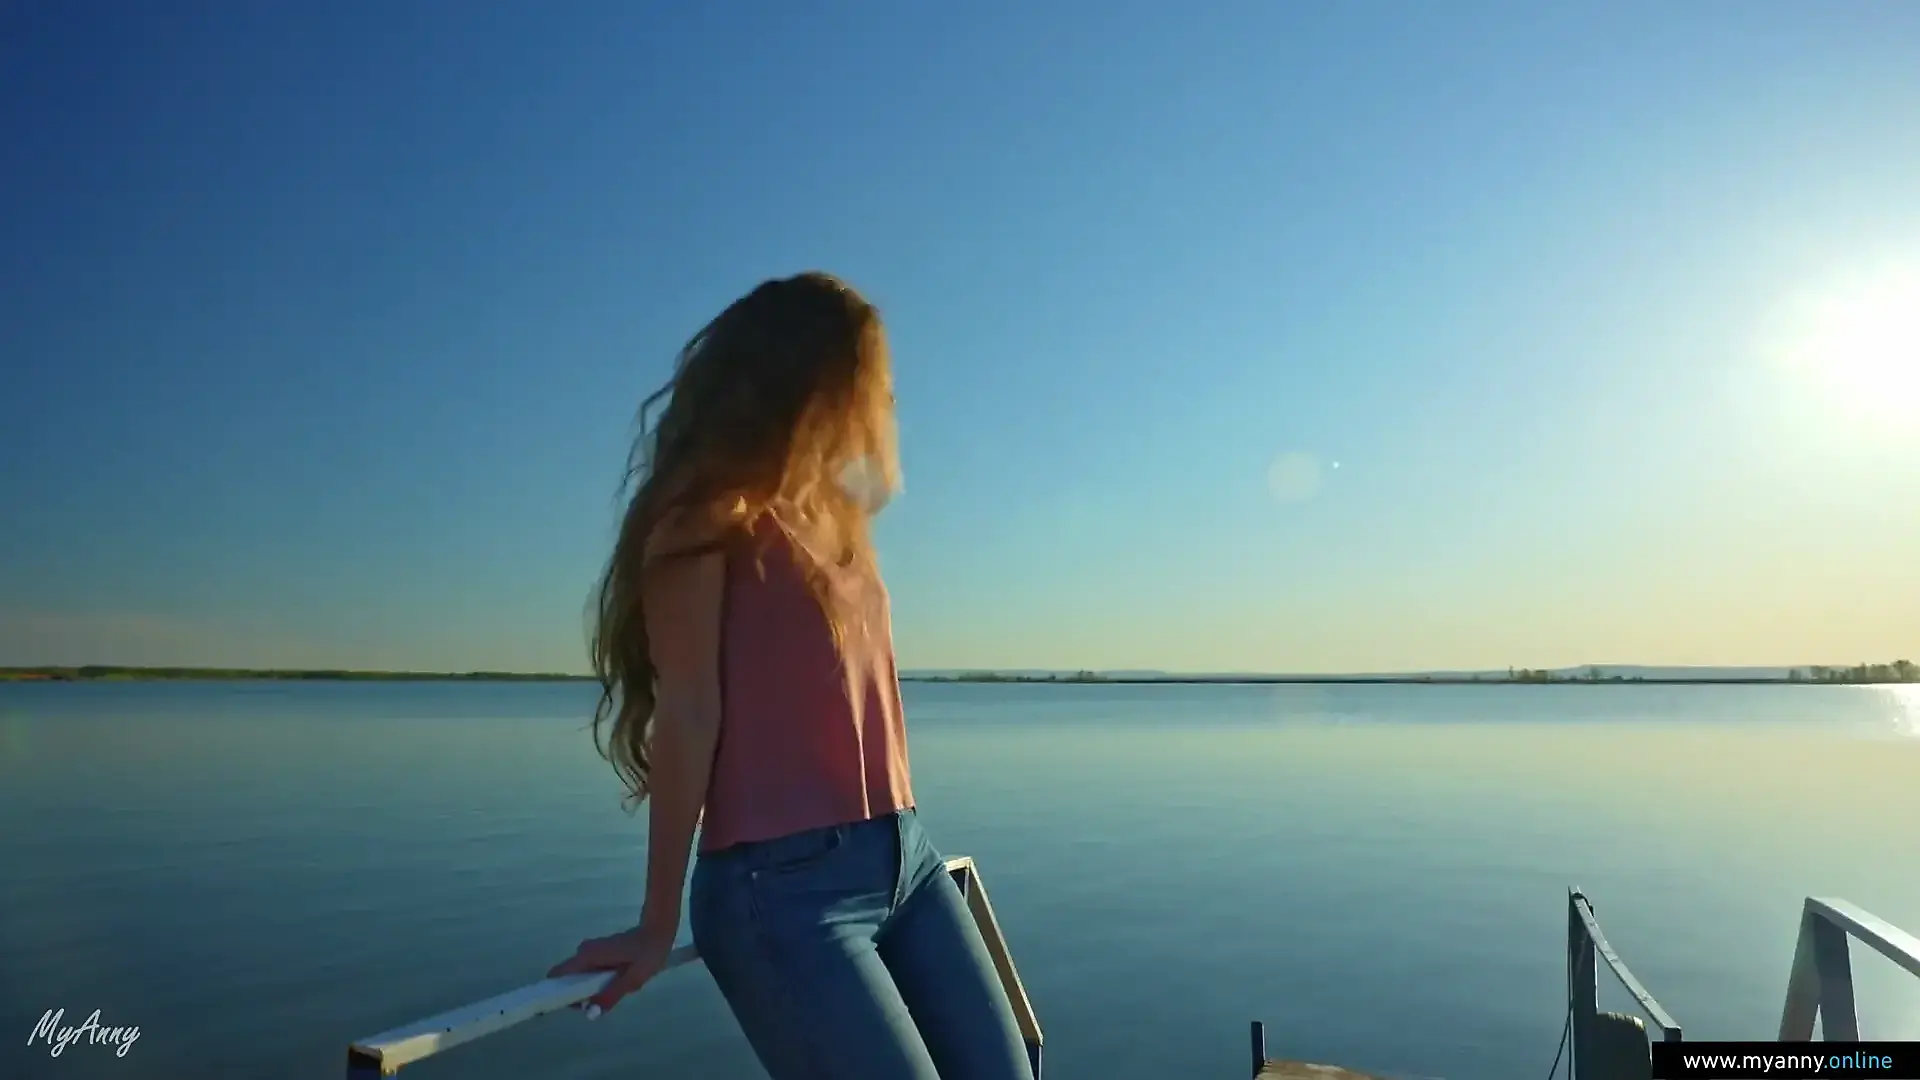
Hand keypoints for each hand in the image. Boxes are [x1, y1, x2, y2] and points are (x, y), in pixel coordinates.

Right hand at [547, 923, 677, 1014]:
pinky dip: (598, 981)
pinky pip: (589, 972)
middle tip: (604, 1000)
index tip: (568, 1007)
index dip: (556, 993)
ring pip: (580, 977)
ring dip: (592, 988)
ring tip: (617, 987)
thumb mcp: (632, 979)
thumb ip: (611, 995)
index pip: (557, 975)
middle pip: (568, 979)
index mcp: (588, 956)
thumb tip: (591, 1013)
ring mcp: (590, 951)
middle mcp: (584, 952)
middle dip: (580, 994)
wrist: (658, 931)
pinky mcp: (598, 952)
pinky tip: (618, 980)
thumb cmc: (647, 953)